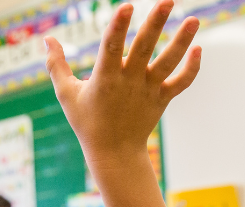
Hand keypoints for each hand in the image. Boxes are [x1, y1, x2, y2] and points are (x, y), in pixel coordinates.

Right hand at [45, 0, 200, 165]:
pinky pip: (181, 82)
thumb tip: (47, 39)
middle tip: (168, 0)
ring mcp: (148, 91)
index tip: (126, 6)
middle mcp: (129, 82)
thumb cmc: (87, 122)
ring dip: (181, 41)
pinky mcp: (162, 99)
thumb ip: (56, 65)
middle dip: (156, 22)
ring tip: (194, 19)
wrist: (114, 154)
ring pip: (168, 63)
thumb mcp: (66, 94)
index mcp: (105, 79)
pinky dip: (192, 68)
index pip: (111, 47)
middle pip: (144, 48)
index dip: (119, 25)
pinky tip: (198, 49)